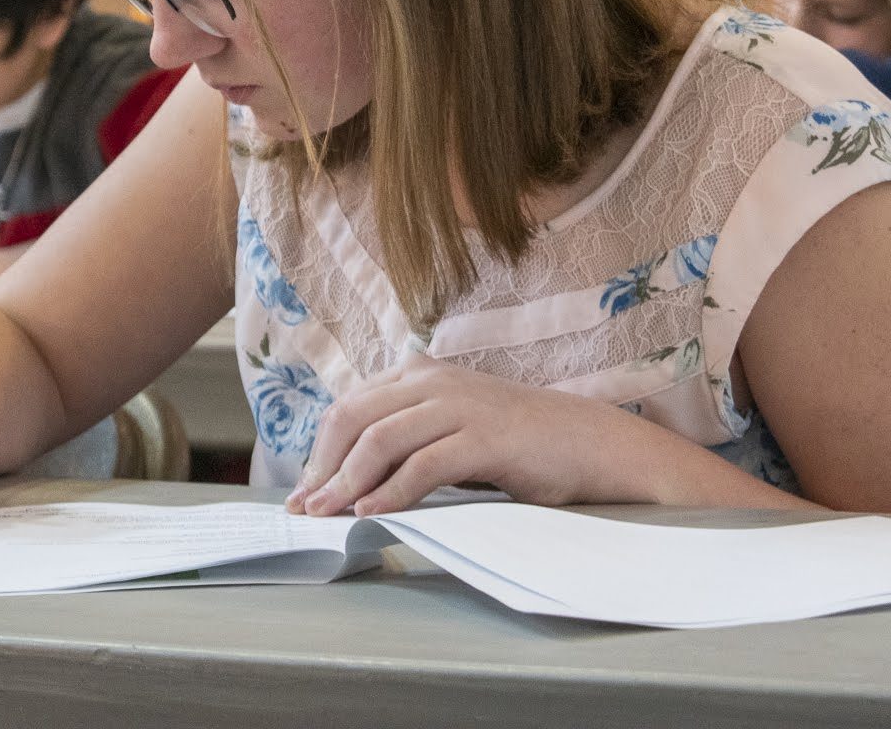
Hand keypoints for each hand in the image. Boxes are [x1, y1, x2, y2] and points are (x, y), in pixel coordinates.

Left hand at [284, 353, 620, 517]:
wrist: (587, 442)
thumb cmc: (516, 444)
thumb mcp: (451, 428)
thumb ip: (407, 438)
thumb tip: (348, 479)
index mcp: (420, 374)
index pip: (350, 408)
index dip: (319, 451)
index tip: (304, 492)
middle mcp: (433, 380)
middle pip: (354, 419)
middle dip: (323, 468)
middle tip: (305, 509)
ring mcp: (459, 405)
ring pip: (380, 440)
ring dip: (346, 482)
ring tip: (328, 515)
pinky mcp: (483, 437)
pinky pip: (422, 465)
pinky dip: (390, 492)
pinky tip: (372, 514)